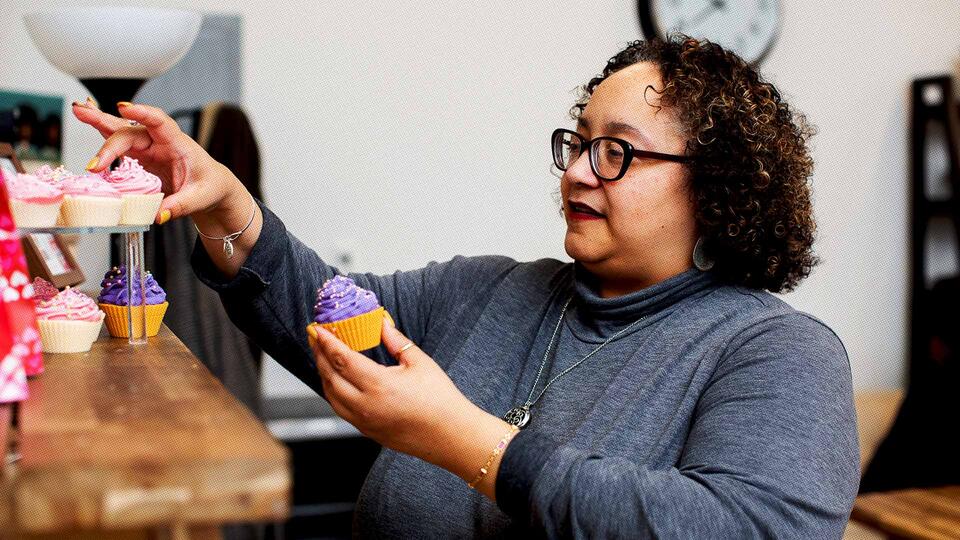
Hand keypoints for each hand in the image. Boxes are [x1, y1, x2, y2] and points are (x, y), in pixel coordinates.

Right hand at [71, 100, 243, 223]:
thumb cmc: (209, 186)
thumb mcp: (199, 198)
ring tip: (78, 110)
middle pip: (131, 130)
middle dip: (108, 131)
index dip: (143, 113)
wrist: (211, 186)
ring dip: (99, 122)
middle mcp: (161, 142)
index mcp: (179, 144)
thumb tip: (156, 215)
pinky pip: (120, 144)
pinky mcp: (141, 157)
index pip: (161, 123)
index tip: (125, 107)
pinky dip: (102, 135)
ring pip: (122, 132)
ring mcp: (149, 148)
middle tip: (88, 135)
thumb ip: (179, 206)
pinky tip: (87, 121)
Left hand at [309, 317, 513, 497]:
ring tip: (323, 357)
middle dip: (320, 355)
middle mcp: (366, 405)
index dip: (327, 342)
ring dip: (324, 374)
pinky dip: (333, 392)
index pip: (342, 359)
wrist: (450, 436)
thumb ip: (396, 341)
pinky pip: (341, 409)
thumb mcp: (419, 363)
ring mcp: (364, 421)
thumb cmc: (440, 399)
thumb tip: (381, 323)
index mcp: (379, 385)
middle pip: (330, 377)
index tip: (317, 329)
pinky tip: (337, 381)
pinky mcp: (367, 431)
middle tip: (315, 338)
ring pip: (331, 396)